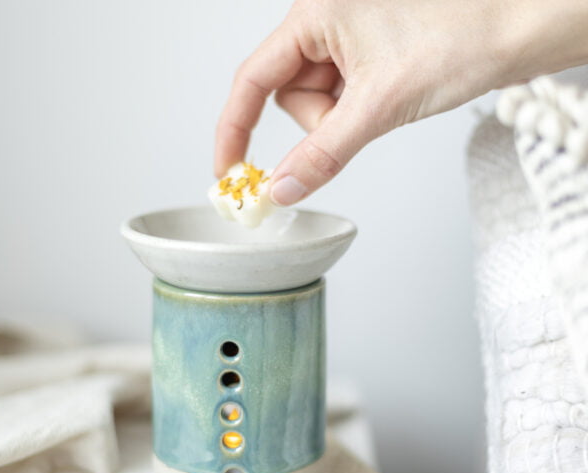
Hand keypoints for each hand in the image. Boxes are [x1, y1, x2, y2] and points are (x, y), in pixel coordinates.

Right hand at [215, 0, 587, 205]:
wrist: (512, 32)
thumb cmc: (458, 39)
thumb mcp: (378, 105)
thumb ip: (322, 153)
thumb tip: (282, 188)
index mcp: (314, 14)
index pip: (252, 81)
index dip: (233, 130)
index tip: (227, 171)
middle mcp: (323, 23)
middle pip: (289, 97)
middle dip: (319, 122)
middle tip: (360, 117)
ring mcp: (345, 41)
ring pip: (316, 105)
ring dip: (342, 121)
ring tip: (384, 101)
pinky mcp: (364, 59)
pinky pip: (339, 103)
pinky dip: (356, 116)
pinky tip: (388, 99)